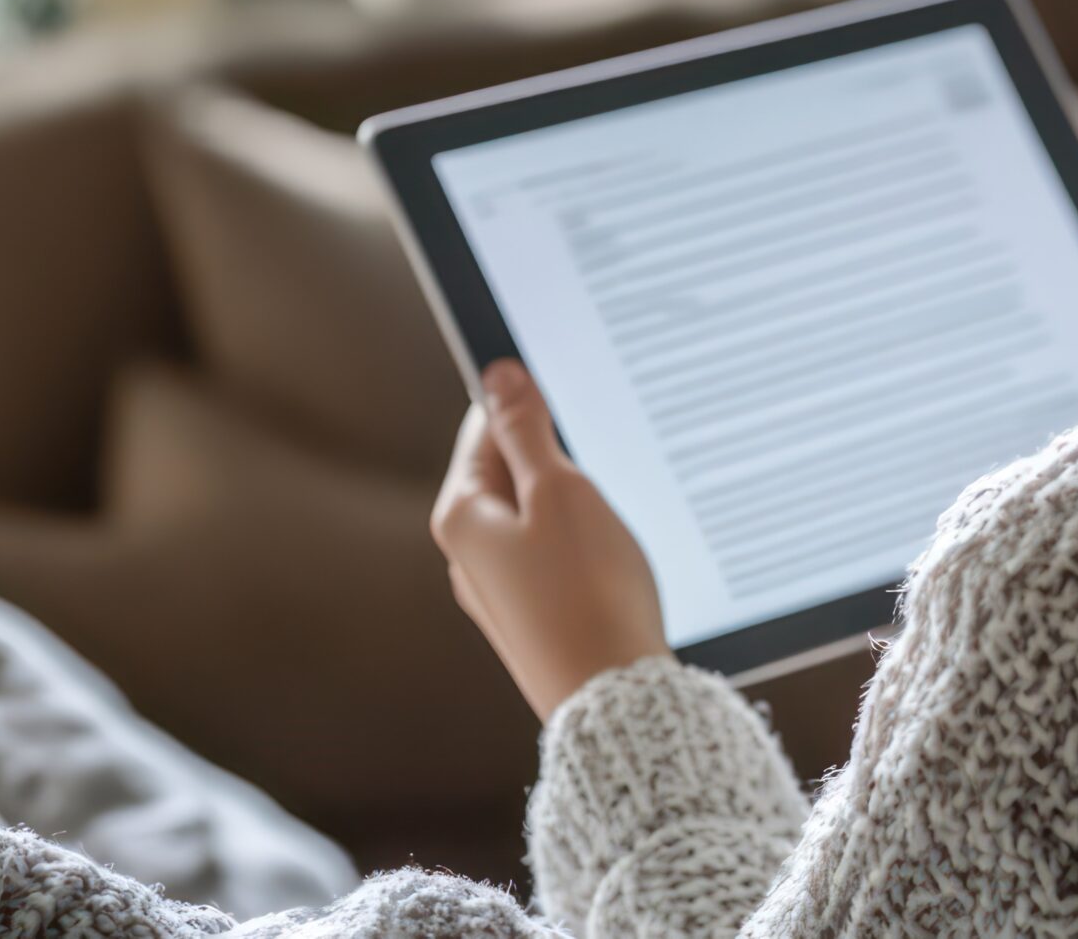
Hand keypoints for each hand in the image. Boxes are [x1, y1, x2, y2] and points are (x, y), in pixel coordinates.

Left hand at [431, 360, 672, 719]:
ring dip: (571, 504)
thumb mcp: (560, 492)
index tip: (566, 386)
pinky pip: (549, 559)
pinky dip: (579, 545)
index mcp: (462, 518)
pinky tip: (610, 558)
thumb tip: (498, 376)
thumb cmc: (589, 593)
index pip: (483, 430)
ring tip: (610, 513)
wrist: (614, 700)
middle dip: (553, 457)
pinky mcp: (532, 620)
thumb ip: (526, 431)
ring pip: (532, 519)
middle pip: (507, 475)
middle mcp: (468, 557)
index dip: (527, 402)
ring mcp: (499, 593)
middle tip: (602, 456)